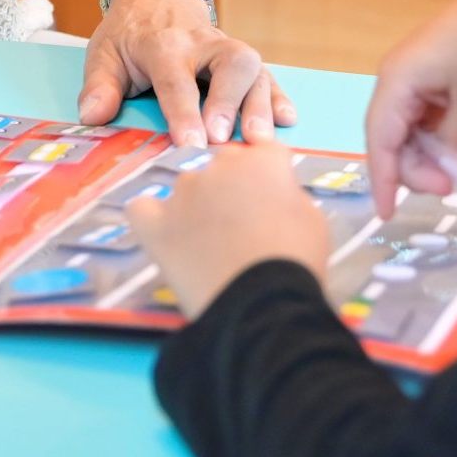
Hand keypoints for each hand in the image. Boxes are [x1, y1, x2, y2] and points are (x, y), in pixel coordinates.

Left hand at [77, 0, 295, 146]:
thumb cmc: (129, 32)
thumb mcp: (104, 53)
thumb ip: (99, 87)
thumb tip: (93, 117)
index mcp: (164, 45)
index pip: (177, 81)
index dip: (184, 114)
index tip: (191, 144)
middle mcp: (203, 44)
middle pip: (230, 64)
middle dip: (231, 102)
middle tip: (225, 139)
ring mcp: (227, 50)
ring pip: (254, 69)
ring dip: (260, 105)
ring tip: (261, 141)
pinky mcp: (243, 60)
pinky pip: (267, 74)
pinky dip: (278, 96)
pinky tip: (287, 119)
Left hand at [127, 144, 329, 316]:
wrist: (260, 303)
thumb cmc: (295, 261)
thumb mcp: (313, 220)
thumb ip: (289, 196)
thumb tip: (274, 196)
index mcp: (261, 162)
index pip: (266, 152)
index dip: (273, 176)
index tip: (276, 200)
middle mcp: (218, 167)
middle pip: (226, 163)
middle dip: (237, 186)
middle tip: (247, 224)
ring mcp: (183, 194)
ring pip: (189, 185)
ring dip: (200, 203)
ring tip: (211, 242)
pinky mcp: (156, 224)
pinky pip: (143, 208)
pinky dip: (153, 218)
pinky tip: (166, 233)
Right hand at [364, 0, 456, 216]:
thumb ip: (452, 144)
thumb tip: (443, 161)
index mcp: (397, 80)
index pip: (380, 140)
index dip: (383, 179)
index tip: (386, 215)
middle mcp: (397, 76)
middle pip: (390, 135)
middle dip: (413, 167)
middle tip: (449, 187)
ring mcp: (415, 73)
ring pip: (408, 127)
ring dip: (425, 153)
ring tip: (455, 171)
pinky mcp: (433, 73)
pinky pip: (423, 114)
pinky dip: (435, 136)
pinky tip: (454, 149)